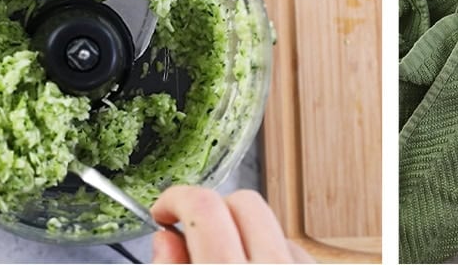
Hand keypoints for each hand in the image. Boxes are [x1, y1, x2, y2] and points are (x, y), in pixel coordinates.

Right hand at [150, 186, 314, 262]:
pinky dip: (271, 256)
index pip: (205, 208)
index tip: (163, 213)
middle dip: (213, 211)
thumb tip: (167, 238)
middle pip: (245, 202)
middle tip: (193, 237)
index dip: (175, 200)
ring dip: (244, 236)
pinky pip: (293, 251)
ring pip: (272, 225)